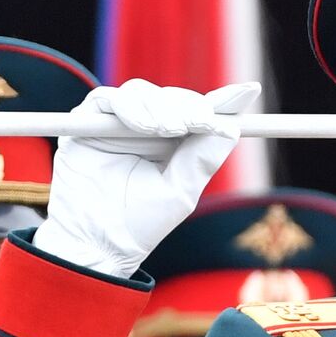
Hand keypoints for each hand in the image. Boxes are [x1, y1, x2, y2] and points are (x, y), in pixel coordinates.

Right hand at [33, 79, 260, 277]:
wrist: (95, 245)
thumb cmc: (140, 224)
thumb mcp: (182, 192)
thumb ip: (203, 159)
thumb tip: (232, 128)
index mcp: (173, 142)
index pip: (201, 112)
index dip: (226, 100)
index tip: (250, 91)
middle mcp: (146, 128)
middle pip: (173, 97)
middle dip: (191, 106)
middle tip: (201, 120)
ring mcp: (116, 124)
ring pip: (143, 92)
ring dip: (162, 107)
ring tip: (170, 130)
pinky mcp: (85, 124)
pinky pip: (108, 98)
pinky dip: (130, 108)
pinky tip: (144, 127)